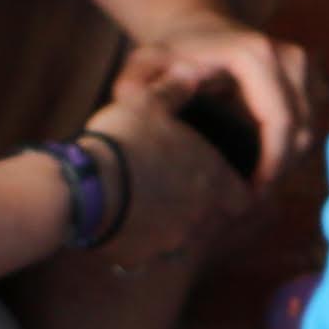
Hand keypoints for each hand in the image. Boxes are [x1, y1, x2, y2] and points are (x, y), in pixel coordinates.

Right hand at [81, 83, 252, 276]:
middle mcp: (201, 216)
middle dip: (205, 211)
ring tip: (153, 211)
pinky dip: (144, 244)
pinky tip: (126, 227)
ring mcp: (173, 241)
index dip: (236, 191)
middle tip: (183, 195)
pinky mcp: (141, 257)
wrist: (83, 187)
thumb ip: (176, 88)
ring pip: (186, 241)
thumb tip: (190, 71)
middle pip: (216, 222)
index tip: (223, 183)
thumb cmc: (123, 141)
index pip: (244, 197)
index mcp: (214, 179)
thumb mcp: (149, 102)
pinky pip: (150, 255)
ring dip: (176, 228)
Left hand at [117, 16, 314, 187]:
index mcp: (255, 56)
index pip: (279, 122)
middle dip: (281, 169)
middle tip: (252, 198)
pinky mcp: (311, 76)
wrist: (197, 27)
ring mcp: (304, 65)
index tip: (250, 193)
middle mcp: (288, 57)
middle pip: (301, 129)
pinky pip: (309, 123)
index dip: (270, 164)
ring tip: (255, 185)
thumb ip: (134, 85)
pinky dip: (291, 148)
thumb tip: (138, 102)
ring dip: (288, 161)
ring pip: (309, 129)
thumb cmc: (171, 52)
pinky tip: (264, 164)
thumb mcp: (145, 65)